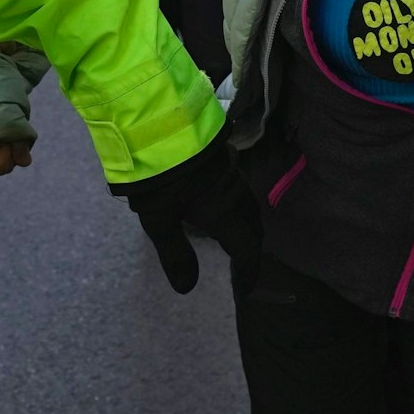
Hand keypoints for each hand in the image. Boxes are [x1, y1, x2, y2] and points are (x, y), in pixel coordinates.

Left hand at [126, 132, 260, 295]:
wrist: (161, 123)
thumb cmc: (160, 175)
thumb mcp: (159, 219)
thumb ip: (175, 254)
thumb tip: (186, 289)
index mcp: (224, 213)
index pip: (247, 249)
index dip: (248, 272)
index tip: (244, 290)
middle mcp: (236, 195)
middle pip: (253, 228)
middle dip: (250, 251)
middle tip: (241, 268)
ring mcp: (233, 175)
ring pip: (248, 207)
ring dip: (246, 228)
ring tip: (233, 240)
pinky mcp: (224, 159)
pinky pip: (240, 192)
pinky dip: (238, 210)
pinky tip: (222, 208)